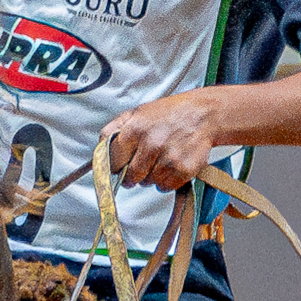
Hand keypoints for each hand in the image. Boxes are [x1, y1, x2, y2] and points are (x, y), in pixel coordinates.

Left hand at [100, 90, 222, 190]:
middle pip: (130, 176)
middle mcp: (151, 144)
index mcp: (134, 129)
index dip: (115, 166)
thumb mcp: (136, 113)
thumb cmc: (169, 113)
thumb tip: (97, 153)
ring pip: (148, 183)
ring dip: (151, 177)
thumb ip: (113, 131)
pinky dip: (166, 181)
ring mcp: (168, 158)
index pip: (112, 161)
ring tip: (160, 160)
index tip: (120, 166)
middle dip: (132, 175)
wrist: (203, 114)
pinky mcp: (183, 170)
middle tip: (141, 165)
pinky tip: (171, 165)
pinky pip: (165, 187)